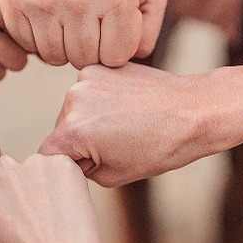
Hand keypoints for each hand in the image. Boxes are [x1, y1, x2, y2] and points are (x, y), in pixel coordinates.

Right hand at [0, 0, 166, 68]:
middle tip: (87, 23)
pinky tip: (47, 17)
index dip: (113, 48)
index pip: (114, 58)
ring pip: (55, 58)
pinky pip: (29, 45)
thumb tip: (129, 59)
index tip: (109, 27)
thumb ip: (148, 29)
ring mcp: (42, 0)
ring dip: (62, 47)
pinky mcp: (15, 1)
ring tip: (67, 20)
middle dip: (88, 49)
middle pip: (83, 60)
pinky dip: (38, 38)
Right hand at [0, 154, 118, 242]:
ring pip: (42, 169)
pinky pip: (66, 169)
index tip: (19, 214)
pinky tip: (71, 207)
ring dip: (48, 184)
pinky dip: (70, 184)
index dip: (7, 200)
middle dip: (26, 189)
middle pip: (16, 173)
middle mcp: (5, 170)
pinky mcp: (63, 164)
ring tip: (57, 214)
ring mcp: (35, 163)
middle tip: (40, 215)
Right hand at [39, 63, 207, 186]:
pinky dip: (101, 100)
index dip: (68, 165)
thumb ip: (80, 169)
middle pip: (60, 129)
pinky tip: (127, 107)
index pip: (48, 155)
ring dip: (89, 119)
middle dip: (80, 141)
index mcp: (73, 130)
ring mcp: (86, 77)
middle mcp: (72, 99)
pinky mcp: (101, 66)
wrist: (194, 111)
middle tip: (116, 146)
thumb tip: (68, 158)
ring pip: (74, 109)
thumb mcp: (113, 176)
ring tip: (125, 125)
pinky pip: (89, 90)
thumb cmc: (161, 147)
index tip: (91, 166)